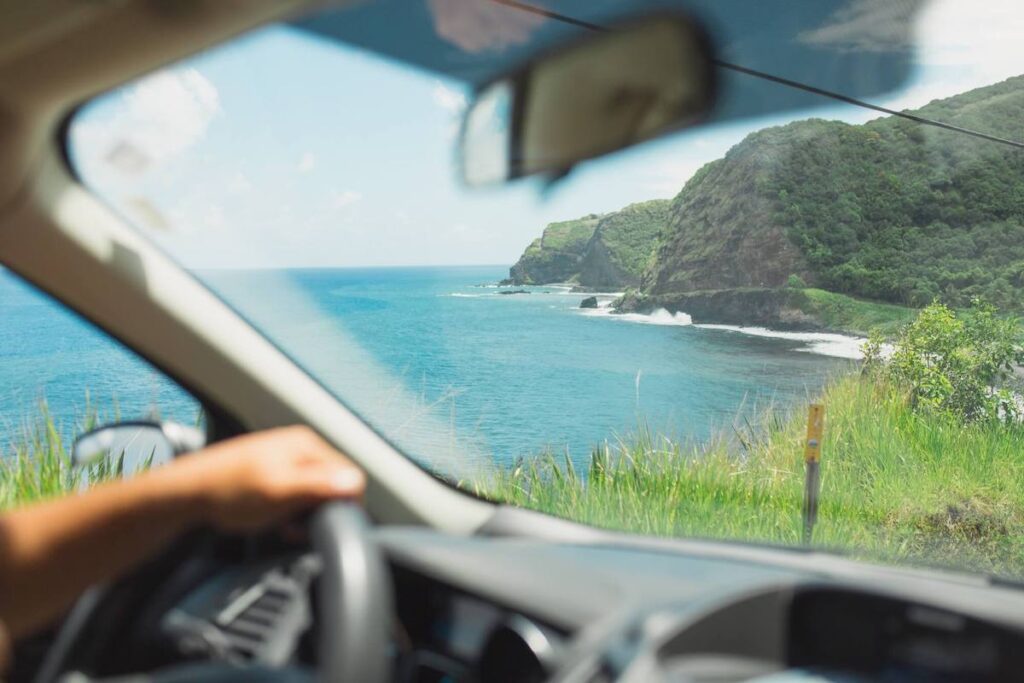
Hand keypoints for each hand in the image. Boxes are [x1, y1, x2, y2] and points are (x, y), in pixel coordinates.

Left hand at [168, 426, 365, 532]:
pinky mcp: (275, 473)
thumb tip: (355, 482)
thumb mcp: (278, 490)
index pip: (349, 475)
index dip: (342, 504)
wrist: (188, 492)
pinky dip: (292, 510)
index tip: (323, 524)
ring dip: (305, 513)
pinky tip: (276, 518)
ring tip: (284, 523)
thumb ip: (317, 485)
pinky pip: (298, 494)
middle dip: (322, 510)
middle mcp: (300, 448)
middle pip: (334, 484)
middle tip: (298, 527)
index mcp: (307, 445)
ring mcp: (287, 459)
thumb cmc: (228, 489)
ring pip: (316, 492)